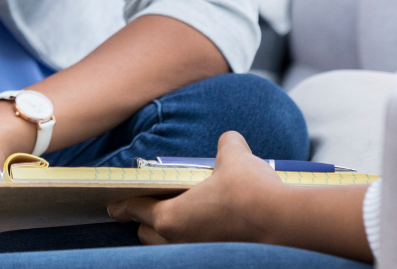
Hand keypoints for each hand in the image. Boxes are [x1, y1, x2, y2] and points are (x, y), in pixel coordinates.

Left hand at [107, 131, 280, 245]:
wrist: (284, 223)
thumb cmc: (251, 191)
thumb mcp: (234, 156)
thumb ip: (225, 146)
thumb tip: (228, 140)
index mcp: (171, 217)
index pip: (135, 209)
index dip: (122, 204)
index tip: (113, 205)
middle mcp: (179, 242)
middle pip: (148, 233)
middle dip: (145, 220)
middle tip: (147, 206)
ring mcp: (197, 255)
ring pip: (169, 247)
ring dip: (169, 233)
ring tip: (179, 216)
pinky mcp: (217, 260)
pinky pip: (193, 251)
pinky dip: (193, 240)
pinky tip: (208, 228)